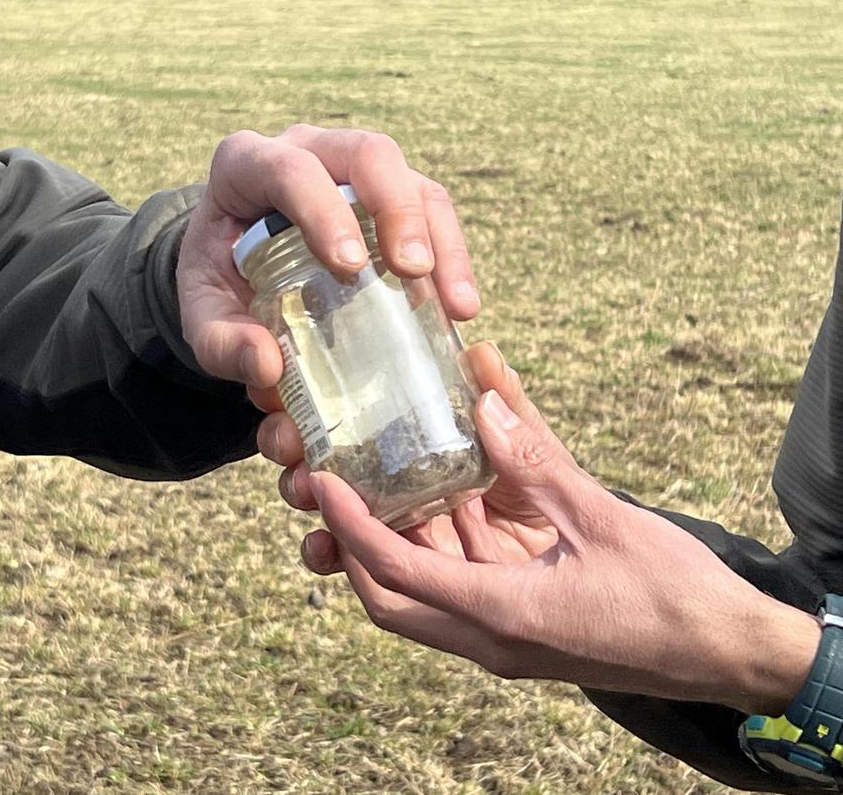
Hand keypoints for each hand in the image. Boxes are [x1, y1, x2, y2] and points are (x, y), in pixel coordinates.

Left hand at [176, 124, 478, 389]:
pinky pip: (431, 211)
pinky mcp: (391, 195)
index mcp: (246, 167)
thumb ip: (222, 343)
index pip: (289, 169)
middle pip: (367, 154)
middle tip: (412, 271)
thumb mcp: (202, 315)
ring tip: (454, 304)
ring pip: (412, 180)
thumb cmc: (217, 281)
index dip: (322, 209)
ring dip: (440, 239)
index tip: (348, 265)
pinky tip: (457, 308)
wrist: (231, 266)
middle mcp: (308, 151)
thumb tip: (269, 367)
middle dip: (397, 209)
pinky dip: (450, 257)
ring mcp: (354, 168)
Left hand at [295, 344, 819, 716]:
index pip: (396, 574)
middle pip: (392, 597)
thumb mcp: (601, 518)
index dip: (351, 527)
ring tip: (384, 477)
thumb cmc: (675, 596)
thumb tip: (485, 399)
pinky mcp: (524, 624)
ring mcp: (506, 636)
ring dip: (403, 540)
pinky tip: (455, 489)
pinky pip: (467, 583)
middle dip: (354, 547)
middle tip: (337, 490)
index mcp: (502, 616)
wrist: (730, 654)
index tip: (322, 484)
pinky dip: (452, 541)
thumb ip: (538, 461)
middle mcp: (492, 636)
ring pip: (425, 592)